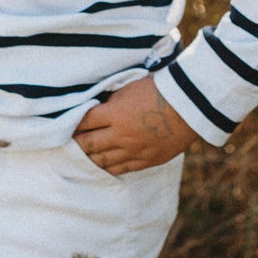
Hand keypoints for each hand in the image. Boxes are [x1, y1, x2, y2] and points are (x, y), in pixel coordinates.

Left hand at [72, 76, 196, 174]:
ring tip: (81, 157)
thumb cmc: (159, 88)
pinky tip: (101, 166)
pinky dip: (108, 168)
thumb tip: (96, 109)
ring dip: (89, 159)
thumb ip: (111, 101)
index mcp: (114, 113)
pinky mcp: (146, 160)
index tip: (67, 125)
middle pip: (89, 144)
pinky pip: (121, 169)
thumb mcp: (129, 88)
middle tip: (67, 144)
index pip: (84, 121)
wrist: (190, 104)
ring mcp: (133, 150)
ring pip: (102, 161)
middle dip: (76, 143)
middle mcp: (120, 135)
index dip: (73, 124)